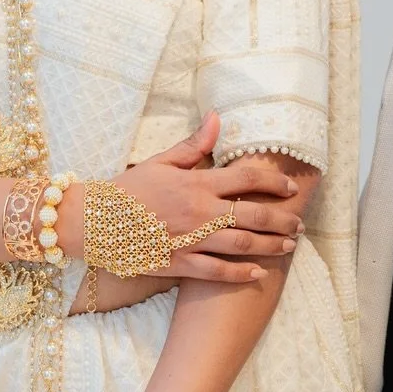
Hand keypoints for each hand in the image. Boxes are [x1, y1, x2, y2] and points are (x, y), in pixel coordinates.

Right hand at [116, 113, 305, 283]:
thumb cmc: (128, 189)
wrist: (93, 220)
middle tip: (299, 223)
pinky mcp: (179, 263)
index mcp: (196, 184)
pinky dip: (239, 273)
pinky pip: (216, 271)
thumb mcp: (161, 161)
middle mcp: (199, 212)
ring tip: (288, 246)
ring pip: (241, 244)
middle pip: (253, 215)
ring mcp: (191, 240)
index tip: (290, 189)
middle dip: (281, 219)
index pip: (245, 179)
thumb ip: (194, 145)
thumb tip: (218, 118)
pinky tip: (257, 273)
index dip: (273, 183)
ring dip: (270, 245)